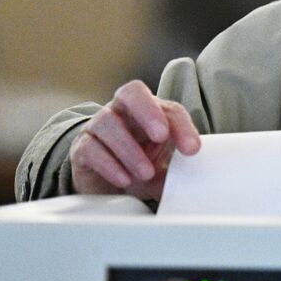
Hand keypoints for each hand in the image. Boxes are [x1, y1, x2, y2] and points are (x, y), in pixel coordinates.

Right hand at [68, 80, 200, 200]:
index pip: (168, 109)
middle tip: (161, 136)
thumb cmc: (140, 169)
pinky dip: (109, 164)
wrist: (108, 187)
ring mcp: (98, 127)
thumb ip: (180, 171)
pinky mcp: (81, 149)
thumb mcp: (164, 169)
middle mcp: (121, 112)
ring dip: (129, 149)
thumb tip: (199, 183)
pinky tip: (124, 179)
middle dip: (147, 111)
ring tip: (145, 172)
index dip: (181, 125)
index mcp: (149, 112)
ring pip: (108, 123)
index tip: (192, 149)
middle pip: (131, 93)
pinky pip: (91, 148)